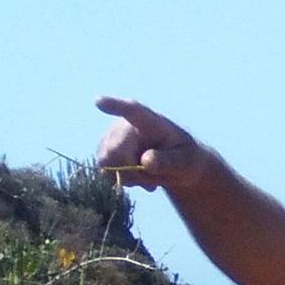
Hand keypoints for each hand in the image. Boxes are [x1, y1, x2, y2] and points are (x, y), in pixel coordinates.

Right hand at [94, 96, 209, 191]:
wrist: (176, 166)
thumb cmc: (184, 159)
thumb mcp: (185, 162)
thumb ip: (169, 162)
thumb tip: (146, 161)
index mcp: (150, 121)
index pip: (132, 110)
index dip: (114, 106)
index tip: (99, 102)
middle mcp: (125, 123)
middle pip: (114, 150)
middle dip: (132, 171)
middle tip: (153, 183)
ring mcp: (111, 136)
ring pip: (106, 162)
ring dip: (127, 177)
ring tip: (148, 178)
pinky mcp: (104, 150)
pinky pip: (104, 171)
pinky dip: (121, 180)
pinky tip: (137, 178)